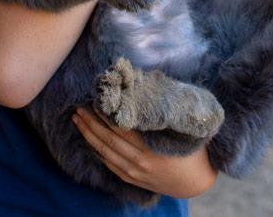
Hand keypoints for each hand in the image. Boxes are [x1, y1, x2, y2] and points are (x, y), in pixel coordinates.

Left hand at [72, 107, 216, 198]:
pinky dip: (97, 151)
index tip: (96, 99)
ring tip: (78, 120)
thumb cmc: (192, 150)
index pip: (121, 127)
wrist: (195, 182)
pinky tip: (89, 139)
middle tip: (79, 107)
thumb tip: (143, 90)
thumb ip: (162, 116)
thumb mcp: (181, 131)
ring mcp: (134, 172)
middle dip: (91, 122)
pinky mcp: (131, 179)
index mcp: (152, 147)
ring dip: (88, 135)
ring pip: (104, 151)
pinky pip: (109, 164)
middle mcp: (140, 161)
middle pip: (108, 138)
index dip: (106, 114)